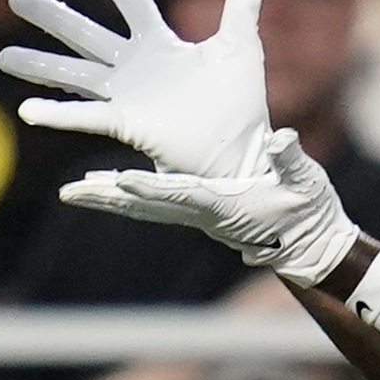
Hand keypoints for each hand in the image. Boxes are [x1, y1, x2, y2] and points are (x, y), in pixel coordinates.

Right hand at [3, 0, 277, 179]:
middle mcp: (135, 68)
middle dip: (52, 17)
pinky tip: (28, 110)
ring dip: (39, 66)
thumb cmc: (240, 104)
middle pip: (86, 35)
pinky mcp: (127, 125)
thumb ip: (242, 4)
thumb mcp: (241, 47)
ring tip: (5, 58)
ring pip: (74, 75)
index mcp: (160, 45)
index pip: (132, 0)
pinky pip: (87, 117)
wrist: (244, 154)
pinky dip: (58, 114)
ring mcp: (126, 97)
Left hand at [58, 126, 362, 281]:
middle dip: (108, 198)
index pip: (181, 194)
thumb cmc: (309, 210)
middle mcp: (202, 213)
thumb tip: (283, 137)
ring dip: (107, 199)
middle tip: (70, 192)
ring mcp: (196, 215)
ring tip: (72, 191)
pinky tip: (105, 187)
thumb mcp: (307, 181)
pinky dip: (125, 198)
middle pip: (146, 207)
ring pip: (142, 208)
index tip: (121, 178)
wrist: (310, 242)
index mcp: (224, 204)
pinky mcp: (197, 212)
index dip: (151, 187)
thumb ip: (292, 160)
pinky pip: (151, 206)